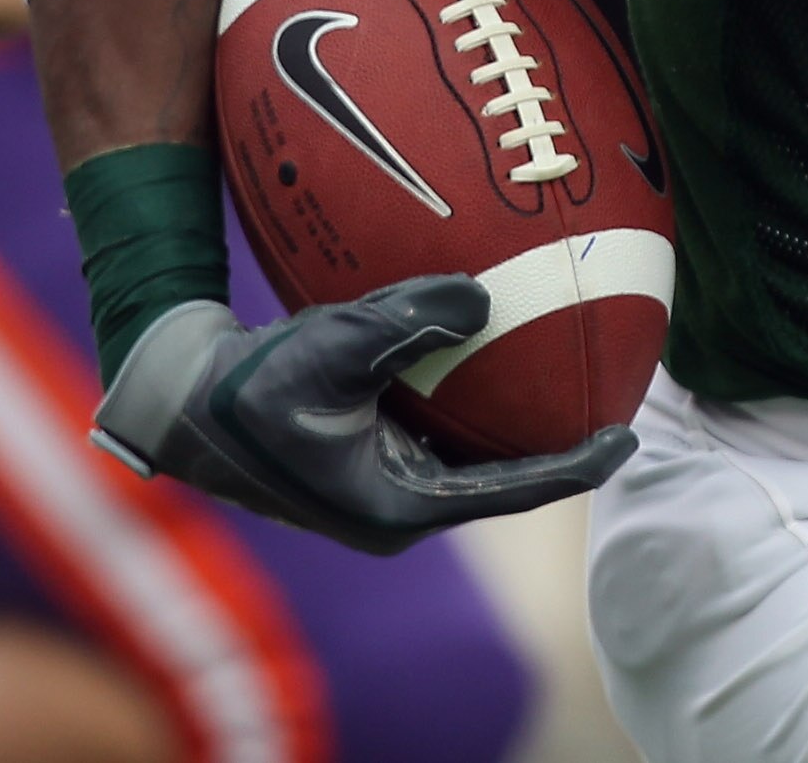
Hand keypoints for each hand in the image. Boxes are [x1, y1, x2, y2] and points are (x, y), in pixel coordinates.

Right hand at [92, 283, 634, 553]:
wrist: (179, 400)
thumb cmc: (249, 385)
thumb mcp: (333, 346)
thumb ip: (409, 321)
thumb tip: (484, 301)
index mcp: (398, 507)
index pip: (512, 492)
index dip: (576, 465)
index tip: (629, 437)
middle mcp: (397, 503)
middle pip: (498, 473)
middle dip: (552, 435)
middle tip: (611, 393)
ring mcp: (379, 479)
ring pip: (466, 444)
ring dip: (508, 410)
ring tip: (567, 366)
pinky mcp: (364, 450)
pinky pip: (434, 421)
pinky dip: (465, 387)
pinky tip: (488, 338)